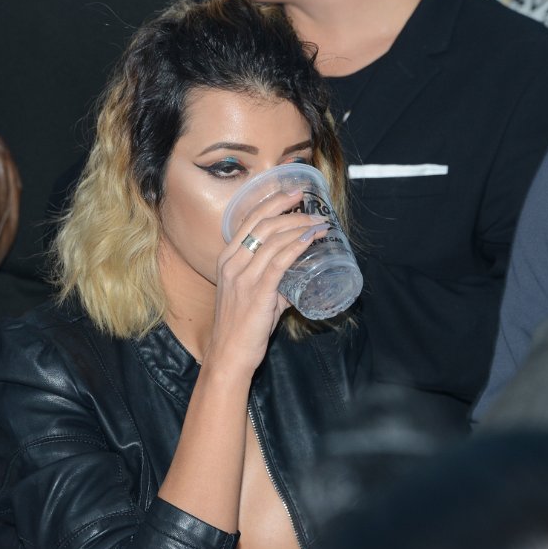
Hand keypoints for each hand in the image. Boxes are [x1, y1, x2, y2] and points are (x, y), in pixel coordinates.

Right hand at [204, 190, 329, 376]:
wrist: (229, 355)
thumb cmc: (242, 327)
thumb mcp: (253, 296)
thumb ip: (274, 282)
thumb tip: (297, 274)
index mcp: (227, 259)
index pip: (249, 219)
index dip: (272, 202)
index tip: (293, 193)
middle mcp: (232, 263)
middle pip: (262, 223)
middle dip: (289, 208)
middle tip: (312, 205)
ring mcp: (243, 277)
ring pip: (273, 239)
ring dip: (301, 227)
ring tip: (320, 224)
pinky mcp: (257, 292)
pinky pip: (279, 262)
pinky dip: (297, 246)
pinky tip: (310, 240)